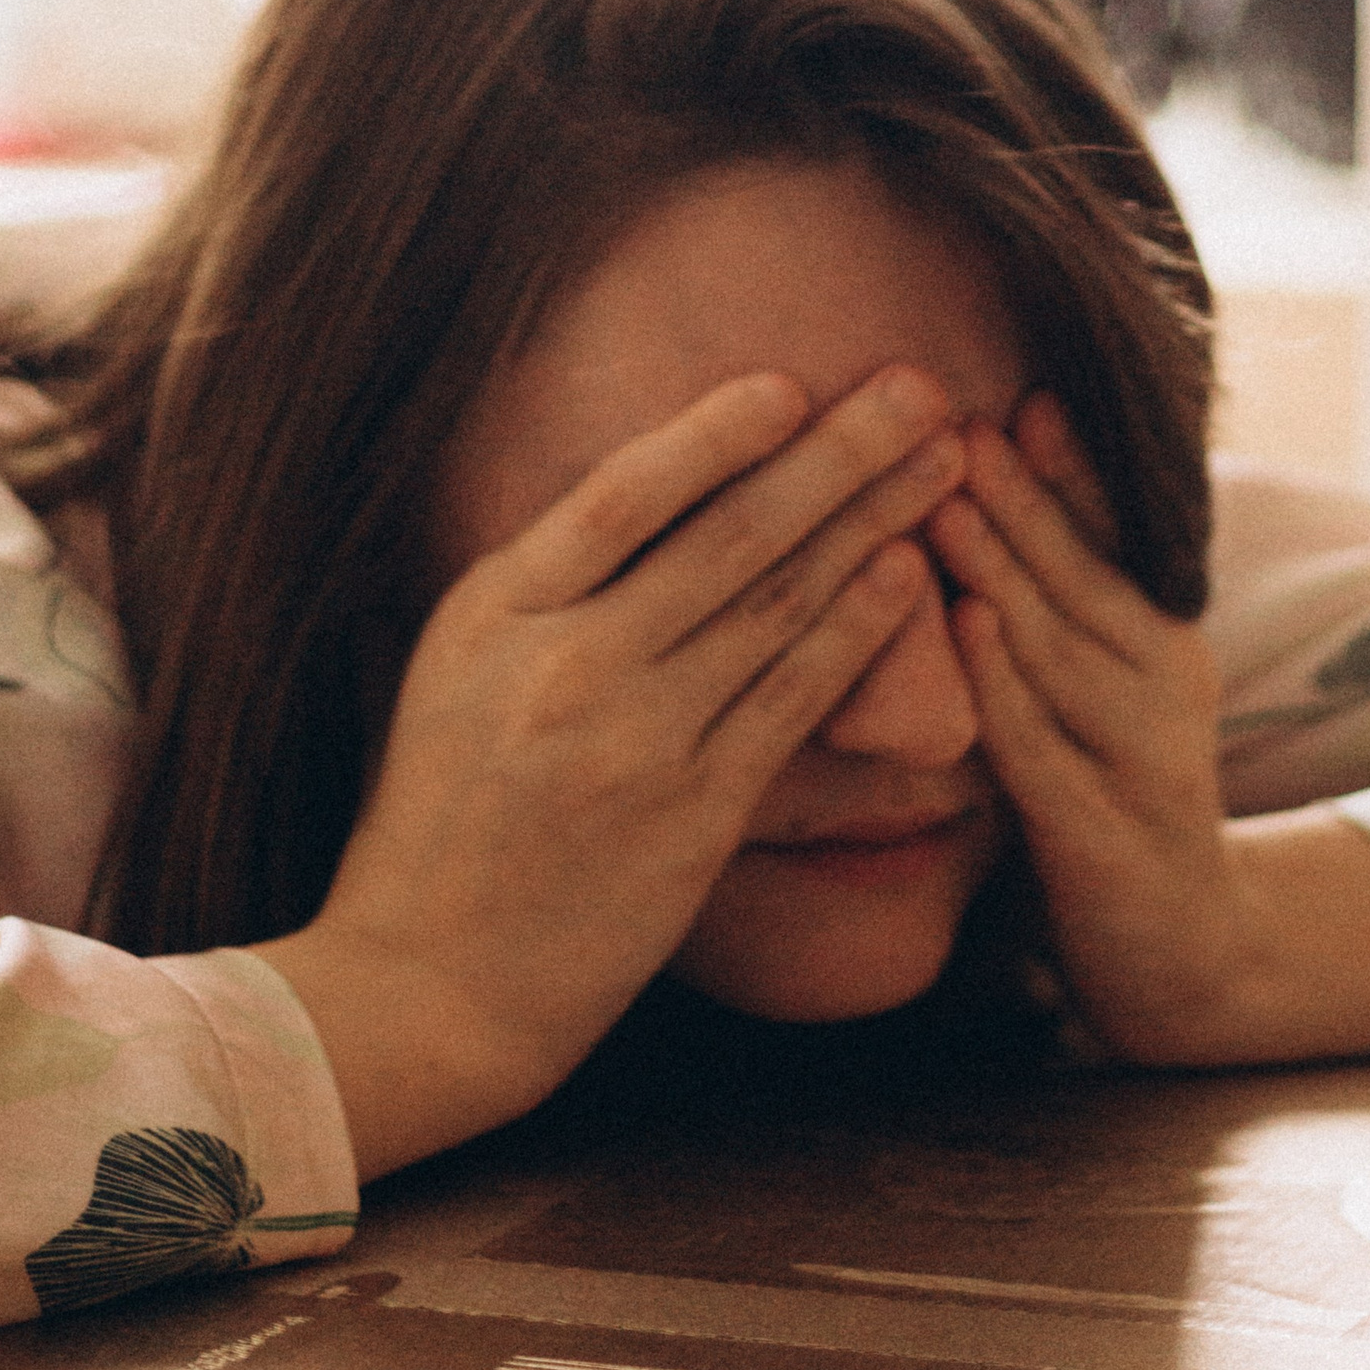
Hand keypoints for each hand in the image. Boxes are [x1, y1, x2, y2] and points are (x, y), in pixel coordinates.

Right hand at [253, 364, 966, 1173]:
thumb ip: (548, 588)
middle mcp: (566, 663)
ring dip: (871, 522)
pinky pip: (789, 704)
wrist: (426, 985)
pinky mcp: (689, 819)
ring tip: (943, 461)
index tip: (790, 384)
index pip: (618, 495)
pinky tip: (906, 577)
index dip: (712, 434)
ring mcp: (633, 741)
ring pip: (774, 607)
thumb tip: (654, 489)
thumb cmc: (444, 820)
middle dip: (836, 452)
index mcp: (495, 610)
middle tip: (918, 388)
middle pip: (726, 535)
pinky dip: (854, 633)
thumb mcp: (458, 668)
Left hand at [925, 394, 1234, 1063]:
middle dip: (1023, 501)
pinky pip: (1044, 750)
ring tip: (945, 505)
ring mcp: (1143, 759)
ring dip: (1004, 575)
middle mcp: (1167, 683)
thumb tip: (974, 483)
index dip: (1073, 469)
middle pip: (1088, 579)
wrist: (1180, 946)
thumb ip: (1052, 595)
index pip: (1119, 535)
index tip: (1026, 396)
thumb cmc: (1106, 787)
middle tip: (959, 428)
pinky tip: (964, 632)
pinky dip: (1004, 687)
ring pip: (1066, 653)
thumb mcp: (1093, 680)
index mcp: (1162, 633)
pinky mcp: (1104, 834)